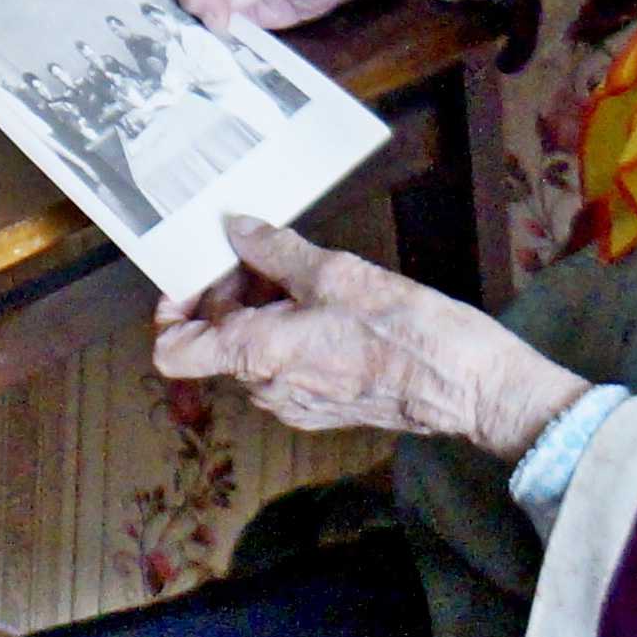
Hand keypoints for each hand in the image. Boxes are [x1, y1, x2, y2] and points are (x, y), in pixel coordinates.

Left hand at [152, 216, 588, 457]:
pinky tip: (321, 305)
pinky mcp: (319, 408)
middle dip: (227, 296)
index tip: (197, 275)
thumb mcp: (334, 272)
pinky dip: (284, 333)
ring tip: (297, 274)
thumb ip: (274, 250)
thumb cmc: (404, 330)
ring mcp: (291, 403)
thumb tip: (236, 229)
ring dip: (258, 312)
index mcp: (254, 355)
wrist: (466, 387)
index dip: (172, 310)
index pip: (171, 351)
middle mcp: (263, 388)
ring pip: (247, 353)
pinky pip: (280, 367)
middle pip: (212, 342)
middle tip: (260, 256)